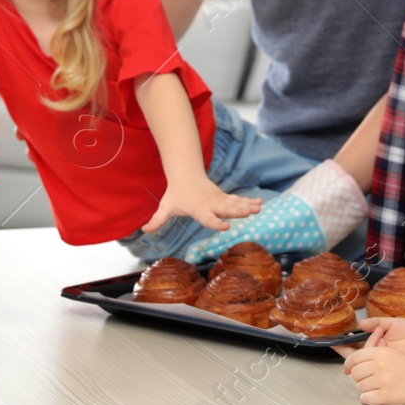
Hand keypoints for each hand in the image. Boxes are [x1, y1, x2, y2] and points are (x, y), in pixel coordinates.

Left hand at [143, 175, 261, 232]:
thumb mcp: (166, 207)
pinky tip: (260, 204)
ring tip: (259, 208)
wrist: (186, 174)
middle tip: (249, 214)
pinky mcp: (224, 197)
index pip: (208, 218)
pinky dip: (248, 201)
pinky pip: (238, 200)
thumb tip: (144, 230)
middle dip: (238, 211)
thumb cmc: (176, 194)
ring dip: (247, 206)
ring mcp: (219, 199)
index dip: (216, 222)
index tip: (225, 227)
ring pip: (235, 203)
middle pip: (225, 208)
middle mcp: (211, 203)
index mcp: (198, 208)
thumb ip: (157, 220)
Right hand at [333, 316, 404, 361]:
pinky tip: (384, 343)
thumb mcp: (392, 323)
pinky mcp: (389, 366)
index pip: (356, 347)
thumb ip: (376, 322)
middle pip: (357, 355)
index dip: (345, 345)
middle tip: (352, 341)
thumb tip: (361, 324)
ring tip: (382, 334)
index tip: (336, 341)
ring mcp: (382, 361)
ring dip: (370, 344)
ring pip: (366, 356)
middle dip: (353, 348)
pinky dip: (377, 351)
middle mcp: (377, 354)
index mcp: (376, 343)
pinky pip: (376, 363)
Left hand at [334, 344, 404, 404]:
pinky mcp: (386, 396)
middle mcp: (380, 365)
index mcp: (380, 352)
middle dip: (359, 378)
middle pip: (355, 374)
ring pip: (360, 387)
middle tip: (369, 380)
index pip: (354, 358)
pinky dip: (368, 399)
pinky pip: (365, 399)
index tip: (346, 370)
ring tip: (378, 387)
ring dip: (366, 389)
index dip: (348, 365)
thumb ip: (373, 356)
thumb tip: (351, 364)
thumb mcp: (392, 353)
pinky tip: (377, 396)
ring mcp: (382, 381)